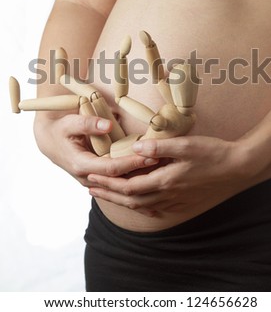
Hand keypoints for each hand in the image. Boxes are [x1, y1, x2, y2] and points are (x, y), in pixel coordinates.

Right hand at [33, 114, 157, 187]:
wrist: (51, 142)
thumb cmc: (61, 130)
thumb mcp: (70, 123)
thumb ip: (88, 123)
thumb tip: (108, 125)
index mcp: (81, 165)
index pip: (111, 168)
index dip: (131, 163)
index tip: (149, 156)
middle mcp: (88, 179)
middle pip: (119, 182)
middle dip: (141, 174)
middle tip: (163, 165)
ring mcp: (93, 183)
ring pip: (119, 190)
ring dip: (140, 186)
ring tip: (164, 181)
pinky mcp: (98, 182)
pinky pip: (118, 190)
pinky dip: (135, 193)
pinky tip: (154, 201)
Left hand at [87, 135, 252, 215]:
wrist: (237, 167)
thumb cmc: (212, 153)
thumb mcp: (186, 144)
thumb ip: (159, 145)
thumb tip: (136, 146)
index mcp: (166, 180)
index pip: (129, 186)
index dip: (109, 183)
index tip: (92, 178)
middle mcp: (168, 194)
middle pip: (131, 199)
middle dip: (109, 194)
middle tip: (91, 189)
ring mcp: (177, 200)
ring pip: (142, 205)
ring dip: (122, 200)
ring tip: (109, 195)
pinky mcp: (184, 201)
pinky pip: (157, 207)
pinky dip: (142, 206)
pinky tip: (139, 203)